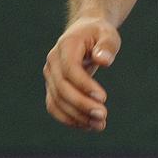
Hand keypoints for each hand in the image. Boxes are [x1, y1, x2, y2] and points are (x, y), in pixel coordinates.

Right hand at [43, 17, 120, 131]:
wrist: (84, 32)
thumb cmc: (98, 34)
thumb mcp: (108, 34)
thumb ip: (106, 46)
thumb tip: (104, 60)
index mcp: (66, 46)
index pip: (70, 69)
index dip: (84, 85)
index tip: (103, 97)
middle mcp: (53, 62)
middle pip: (62, 88)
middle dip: (82, 104)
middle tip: (102, 116)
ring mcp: (49, 76)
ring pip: (57, 101)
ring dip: (77, 116)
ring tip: (99, 125)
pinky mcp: (52, 87)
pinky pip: (55, 106)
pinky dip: (69, 118)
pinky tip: (87, 125)